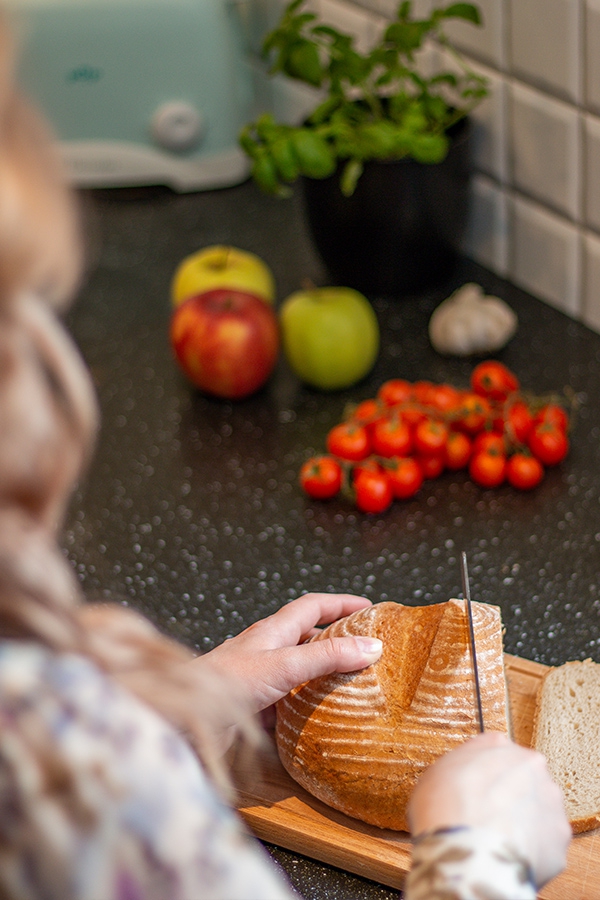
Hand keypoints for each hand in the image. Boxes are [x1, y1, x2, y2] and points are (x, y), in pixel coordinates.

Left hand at [193, 592, 381, 745]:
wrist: (184, 718)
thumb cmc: (225, 683)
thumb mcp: (284, 665)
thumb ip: (326, 656)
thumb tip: (371, 645)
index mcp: (273, 630)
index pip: (314, 606)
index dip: (342, 603)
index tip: (370, 607)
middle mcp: (266, 649)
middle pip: (308, 636)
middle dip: (337, 639)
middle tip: (367, 650)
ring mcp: (259, 678)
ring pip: (298, 671)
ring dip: (322, 675)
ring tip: (352, 687)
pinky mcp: (253, 706)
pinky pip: (287, 702)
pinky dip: (305, 707)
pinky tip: (319, 720)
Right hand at [408, 732, 570, 886]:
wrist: (467, 849)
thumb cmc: (444, 810)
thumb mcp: (436, 774)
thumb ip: (458, 769)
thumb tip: (461, 782)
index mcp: (497, 744)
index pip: (495, 754)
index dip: (484, 777)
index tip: (477, 793)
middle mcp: (530, 764)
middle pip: (522, 779)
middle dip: (511, 797)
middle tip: (489, 818)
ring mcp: (549, 798)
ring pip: (538, 809)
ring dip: (524, 822)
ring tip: (499, 841)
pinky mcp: (560, 833)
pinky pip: (547, 841)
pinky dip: (533, 849)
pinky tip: (510, 854)